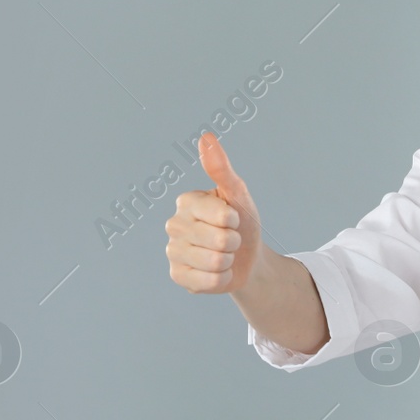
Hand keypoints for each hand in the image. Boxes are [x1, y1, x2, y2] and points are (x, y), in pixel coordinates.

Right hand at [164, 132, 264, 294]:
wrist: (246, 257)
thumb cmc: (241, 222)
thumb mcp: (237, 194)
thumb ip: (221, 168)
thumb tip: (206, 138)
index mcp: (186, 202)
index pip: (223, 216)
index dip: (236, 220)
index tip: (233, 218)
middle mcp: (173, 224)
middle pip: (220, 241)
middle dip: (234, 242)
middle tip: (229, 239)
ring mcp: (173, 251)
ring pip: (215, 262)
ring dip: (228, 261)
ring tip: (224, 255)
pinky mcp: (177, 275)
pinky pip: (208, 282)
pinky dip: (221, 279)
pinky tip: (217, 271)